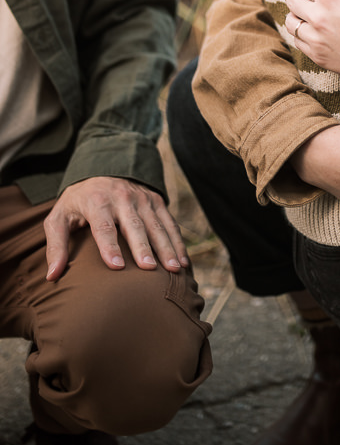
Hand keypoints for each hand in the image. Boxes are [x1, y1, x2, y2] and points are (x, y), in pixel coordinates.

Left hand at [43, 176, 189, 280]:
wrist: (104, 168)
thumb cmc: (79, 201)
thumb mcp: (59, 217)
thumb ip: (56, 245)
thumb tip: (52, 276)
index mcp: (97, 201)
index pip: (104, 226)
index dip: (109, 246)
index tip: (116, 267)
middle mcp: (123, 197)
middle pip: (134, 226)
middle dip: (143, 247)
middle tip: (149, 269)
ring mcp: (143, 198)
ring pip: (156, 225)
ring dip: (166, 247)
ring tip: (173, 269)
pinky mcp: (156, 201)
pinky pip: (169, 223)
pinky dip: (177, 242)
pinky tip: (182, 262)